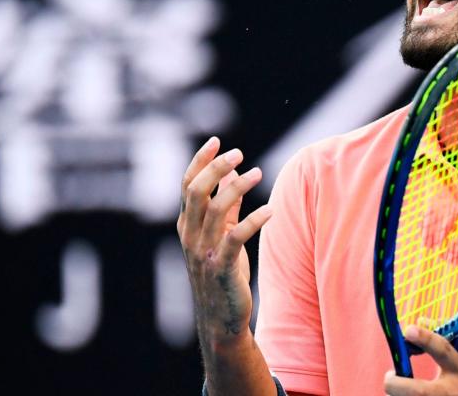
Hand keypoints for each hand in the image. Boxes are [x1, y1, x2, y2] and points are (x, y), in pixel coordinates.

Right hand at [177, 137, 271, 346]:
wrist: (221, 317)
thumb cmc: (222, 271)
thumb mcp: (221, 234)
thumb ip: (226, 205)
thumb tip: (233, 172)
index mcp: (187, 223)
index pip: (187, 184)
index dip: (199, 160)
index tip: (216, 140)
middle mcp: (190, 235)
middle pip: (196, 191)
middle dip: (216, 167)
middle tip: (239, 153)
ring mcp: (203, 251)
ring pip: (215, 210)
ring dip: (237, 187)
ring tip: (259, 173)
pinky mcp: (221, 267)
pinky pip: (235, 238)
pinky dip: (254, 220)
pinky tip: (270, 210)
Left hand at [383, 325, 457, 395]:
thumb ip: (445, 336)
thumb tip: (420, 320)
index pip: (443, 350)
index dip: (426, 339)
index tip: (408, 330)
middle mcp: (452, 391)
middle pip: (419, 392)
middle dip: (396, 384)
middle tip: (389, 377)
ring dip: (397, 395)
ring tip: (397, 389)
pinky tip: (405, 395)